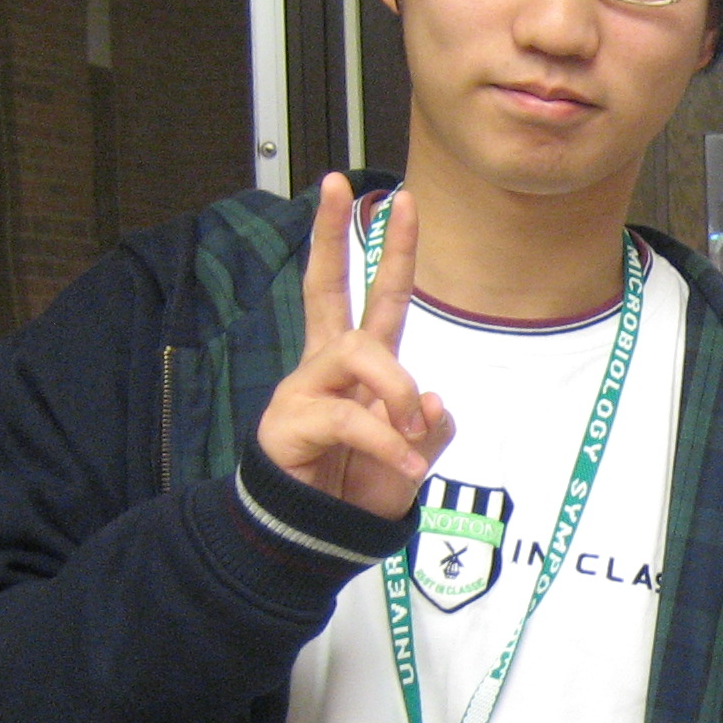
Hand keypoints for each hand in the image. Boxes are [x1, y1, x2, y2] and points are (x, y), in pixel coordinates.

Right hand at [256, 174, 453, 517]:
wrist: (318, 539)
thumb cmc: (361, 489)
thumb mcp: (416, 458)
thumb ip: (432, 428)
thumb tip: (434, 399)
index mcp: (362, 366)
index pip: (377, 297)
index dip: (392, 250)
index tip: (401, 199)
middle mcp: (329, 366)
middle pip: (324, 287)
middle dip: (329, 233)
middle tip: (335, 182)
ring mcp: (304, 390)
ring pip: (357, 354)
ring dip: (397, 390)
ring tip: (413, 436)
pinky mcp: (289, 423)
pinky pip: (352, 418)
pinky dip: (389, 443)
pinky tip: (407, 468)